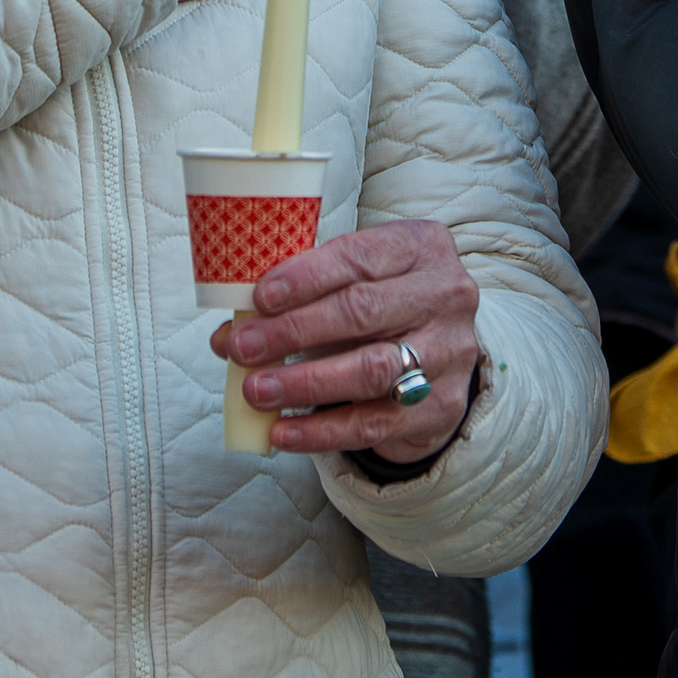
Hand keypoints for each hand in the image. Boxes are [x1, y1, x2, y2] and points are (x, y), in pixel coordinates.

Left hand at [214, 219, 481, 466]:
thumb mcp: (353, 282)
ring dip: (304, 382)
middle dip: (294, 330)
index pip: (359, 256)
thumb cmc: (383, 306)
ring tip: (255, 391)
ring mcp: (449, 353)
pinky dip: (321, 430)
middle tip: (243, 348)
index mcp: (421, 247)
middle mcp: (446, 295)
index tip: (260, 298)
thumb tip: (228, 334)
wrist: (441, 356)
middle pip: (363, 311)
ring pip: (370, 369)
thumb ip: (297, 298)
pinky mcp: (441, 406)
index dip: (306, 277)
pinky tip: (282, 431)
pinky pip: (374, 422)